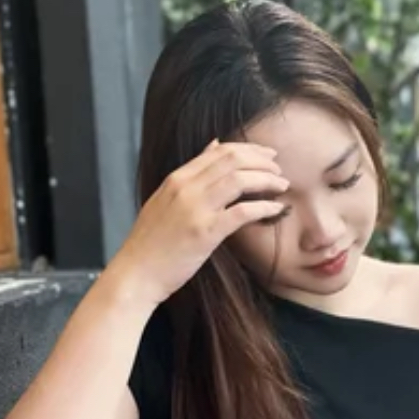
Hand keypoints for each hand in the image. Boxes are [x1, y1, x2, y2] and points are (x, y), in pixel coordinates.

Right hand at [108, 141, 288, 308]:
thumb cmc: (152, 243)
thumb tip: (214, 145)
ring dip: (267, 179)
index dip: (249, 149)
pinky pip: (242, 211)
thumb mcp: (165, 200)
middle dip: (262, 161)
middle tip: (279, 169)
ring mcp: (195, 209)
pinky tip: (276, 208)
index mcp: (177, 178)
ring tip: (282, 185)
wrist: (135, 273)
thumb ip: (191, 175)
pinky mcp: (205, 232)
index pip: (220, 150)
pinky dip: (264, 206)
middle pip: (233, 160)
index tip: (267, 155)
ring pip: (240, 180)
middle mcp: (186, 187)